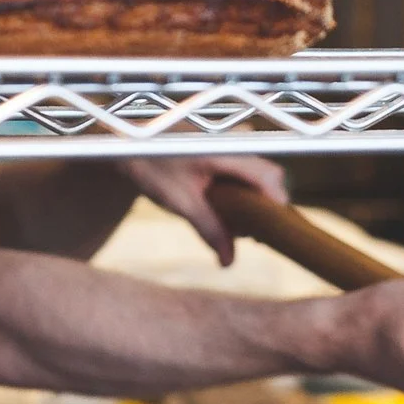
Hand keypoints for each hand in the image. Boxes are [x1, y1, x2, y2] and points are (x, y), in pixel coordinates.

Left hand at [120, 156, 287, 266]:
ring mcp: (234, 142)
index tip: (267, 233)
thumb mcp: (180, 202)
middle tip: (240, 231)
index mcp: (228, 151)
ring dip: (250, 201)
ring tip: (226, 219)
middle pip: (270, 179)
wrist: (127, 143)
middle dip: (261, 209)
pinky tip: (221, 204)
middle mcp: (237, 142)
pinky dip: (240, 192)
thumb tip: (229, 261)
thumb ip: (209, 230)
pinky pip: (247, 172)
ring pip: (259, 176)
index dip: (275, 207)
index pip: (270, 178)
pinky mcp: (228, 147)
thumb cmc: (150, 164)